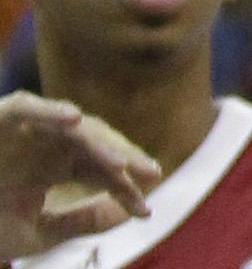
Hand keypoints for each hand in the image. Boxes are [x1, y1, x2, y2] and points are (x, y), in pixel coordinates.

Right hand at [0, 93, 158, 253]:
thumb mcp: (37, 233)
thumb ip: (81, 221)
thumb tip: (127, 214)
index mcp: (58, 164)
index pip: (101, 169)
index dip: (125, 186)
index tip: (146, 209)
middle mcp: (48, 141)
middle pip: (96, 143)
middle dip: (123, 158)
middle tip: (148, 174)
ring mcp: (28, 128)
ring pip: (71, 127)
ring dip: (96, 141)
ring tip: (120, 163)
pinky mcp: (3, 116)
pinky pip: (28, 107)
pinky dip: (50, 111)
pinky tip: (74, 120)